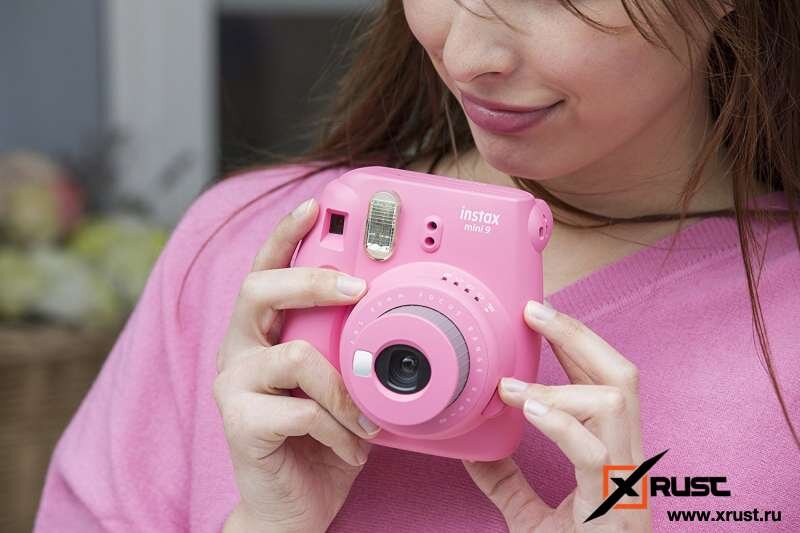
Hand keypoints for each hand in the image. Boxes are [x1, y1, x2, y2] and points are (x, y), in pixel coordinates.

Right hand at [214, 198, 381, 532]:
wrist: (293, 507)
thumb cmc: (321, 440)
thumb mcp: (340, 385)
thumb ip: (346, 349)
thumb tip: (389, 314)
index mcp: (262, 333)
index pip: (265, 271)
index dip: (285, 235)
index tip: (315, 207)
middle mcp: (238, 350)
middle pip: (259, 289)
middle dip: (312, 280)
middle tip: (356, 289)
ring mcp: (233, 385)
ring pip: (296, 356)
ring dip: (346, 391)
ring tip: (364, 421)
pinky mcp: (238, 423)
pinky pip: (305, 409)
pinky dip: (342, 430)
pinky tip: (350, 448)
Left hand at [463, 301, 649, 531]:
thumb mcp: (529, 514)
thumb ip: (505, 478)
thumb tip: (470, 445)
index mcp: (611, 456)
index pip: (602, 383)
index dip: (574, 345)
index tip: (538, 319)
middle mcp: (626, 461)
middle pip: (622, 375)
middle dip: (578, 336)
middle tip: (535, 311)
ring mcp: (625, 483)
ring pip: (616, 403)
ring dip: (561, 383)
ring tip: (512, 388)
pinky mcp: (614, 507)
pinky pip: (595, 453)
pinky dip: (561, 424)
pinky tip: (527, 409)